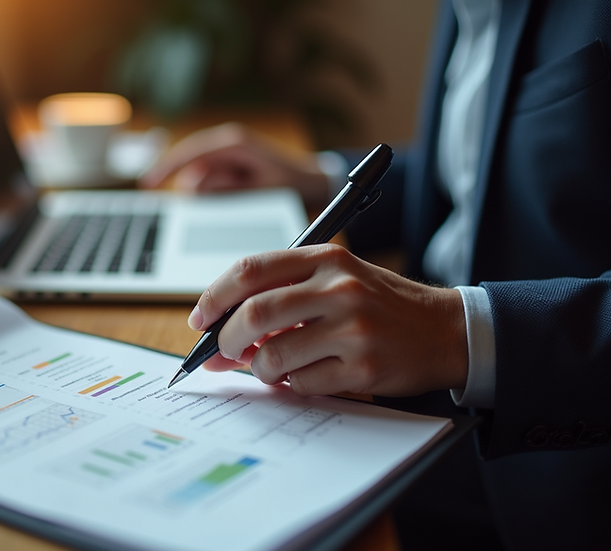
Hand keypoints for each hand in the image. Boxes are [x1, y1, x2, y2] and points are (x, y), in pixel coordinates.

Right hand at [140, 123, 330, 205]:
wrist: (315, 182)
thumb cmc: (291, 183)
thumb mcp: (259, 189)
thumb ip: (225, 188)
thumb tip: (191, 187)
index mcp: (233, 143)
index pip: (188, 153)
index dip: (166, 167)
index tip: (148, 183)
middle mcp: (226, 144)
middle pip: (193, 169)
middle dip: (202, 189)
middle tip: (234, 195)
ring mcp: (226, 155)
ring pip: (200, 178)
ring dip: (214, 192)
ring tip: (246, 193)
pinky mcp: (228, 166)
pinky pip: (210, 182)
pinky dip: (216, 193)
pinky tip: (238, 195)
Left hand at [188, 244, 468, 396]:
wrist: (445, 330)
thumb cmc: (379, 304)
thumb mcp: (336, 279)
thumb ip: (283, 294)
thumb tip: (220, 331)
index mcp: (326, 257)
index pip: (251, 269)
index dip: (215, 296)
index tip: (200, 319)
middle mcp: (339, 287)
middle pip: (254, 313)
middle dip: (228, 340)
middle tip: (225, 353)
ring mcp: (353, 327)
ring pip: (273, 353)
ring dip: (260, 368)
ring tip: (272, 366)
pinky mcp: (364, 366)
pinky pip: (303, 382)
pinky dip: (292, 384)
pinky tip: (306, 375)